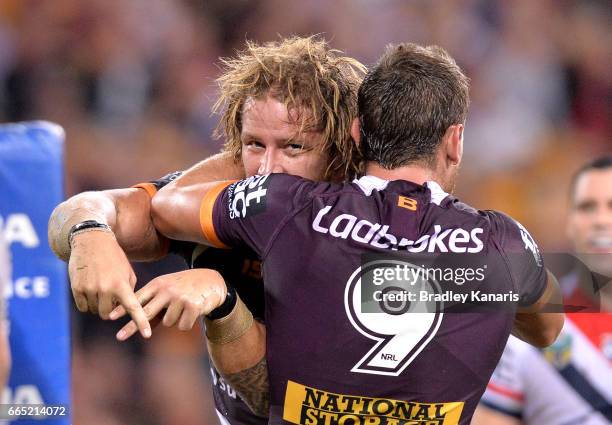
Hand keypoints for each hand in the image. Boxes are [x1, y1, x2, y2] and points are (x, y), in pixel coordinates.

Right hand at [68, 230, 150, 337]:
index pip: (133, 307)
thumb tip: (125, 309)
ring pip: (94, 311)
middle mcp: (105, 288)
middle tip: (110, 296)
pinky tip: (90, 290)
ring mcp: (89, 288)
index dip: (141, 322)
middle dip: (110, 309)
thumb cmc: (114, 257)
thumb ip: (129, 290)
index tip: (147, 335)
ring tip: (100, 289)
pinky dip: (87, 303)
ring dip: (98, 305)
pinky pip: (82, 307)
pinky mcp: (76, 288)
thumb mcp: (127, 271)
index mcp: (121, 284)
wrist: (92, 240)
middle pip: (108, 314)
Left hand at [110, 269, 226, 340]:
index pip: (138, 298)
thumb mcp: (169, 290)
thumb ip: (155, 304)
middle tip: (118, 337)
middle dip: (133, 326)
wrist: (212, 281)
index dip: (124, 308)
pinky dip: (187, 323)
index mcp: (159, 284)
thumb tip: (138, 323)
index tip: (110, 317)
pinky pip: (182, 326)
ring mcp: (179, 298)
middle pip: (146, 313)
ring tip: (184, 308)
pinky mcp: (192, 306)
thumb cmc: (186, 287)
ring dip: (175, 320)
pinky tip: (193, 312)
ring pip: (168, 322)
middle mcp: (167, 289)